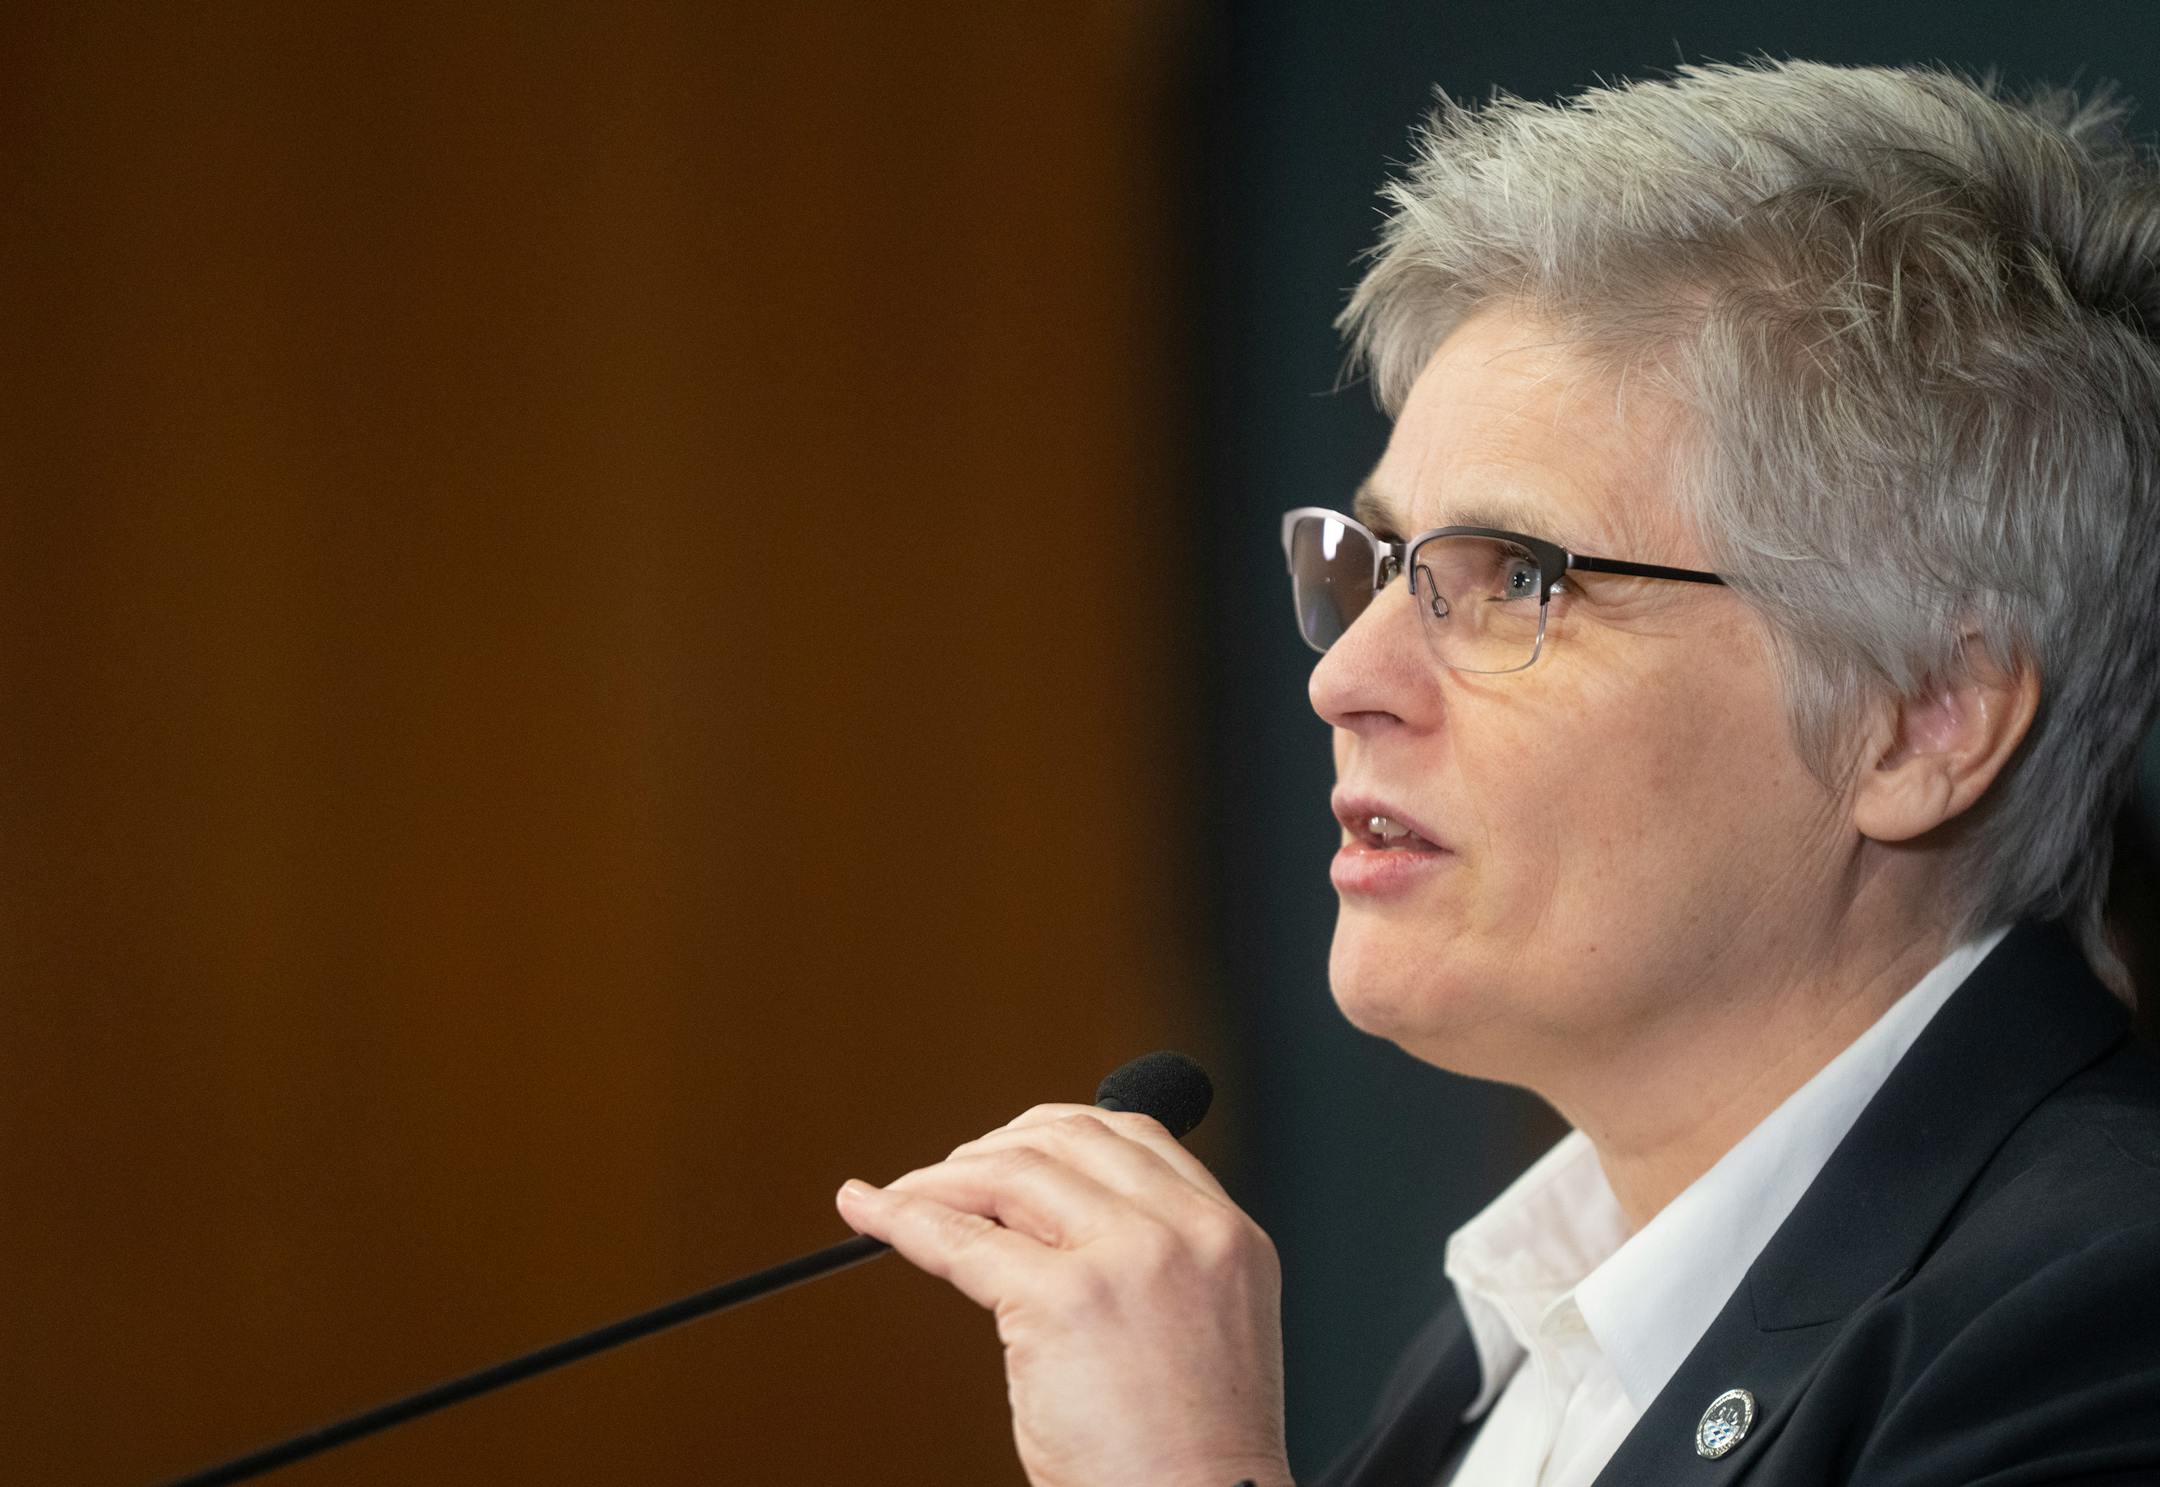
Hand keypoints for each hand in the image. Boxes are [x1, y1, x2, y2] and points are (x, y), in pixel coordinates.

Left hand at [835, 1103, 1290, 1486]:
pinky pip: (960, 1239)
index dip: (1054, 1131)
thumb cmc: (1190, 1459)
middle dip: (993, 1148)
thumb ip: (1153, 1261)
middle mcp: (1186, 1230)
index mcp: (1228, 1234)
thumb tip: (1047, 1226)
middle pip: (1067, 1137)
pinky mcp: (1065, 1299)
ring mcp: (1128, 1257)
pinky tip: (874, 1212)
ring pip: (1012, 1171)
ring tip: (905, 1197)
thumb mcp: (1203, 1326)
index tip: (1007, 1149)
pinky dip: (903, 1216)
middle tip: (946, 1178)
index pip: (1133, 1135)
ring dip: (943, 1178)